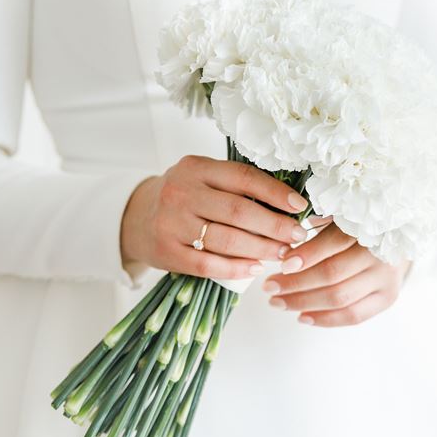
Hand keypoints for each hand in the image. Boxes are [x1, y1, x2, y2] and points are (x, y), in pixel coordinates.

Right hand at [120, 155, 308, 278]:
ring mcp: (172, 223)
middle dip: (274, 225)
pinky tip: (255, 268)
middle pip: (238, 211)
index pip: (244, 177)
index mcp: (196, 168)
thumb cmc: (182, 197)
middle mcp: (181, 192)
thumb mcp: (202, 178)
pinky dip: (236, 268)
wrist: (138, 217)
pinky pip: (208, 264)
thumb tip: (286, 204)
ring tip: (282, 253)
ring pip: (226, 239)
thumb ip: (234, 186)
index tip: (299, 206)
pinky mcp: (167, 251)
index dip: (275, 192)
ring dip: (261, 249)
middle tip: (297, 235)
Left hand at [262, 217, 410, 326]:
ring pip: (340, 297)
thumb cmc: (358, 226)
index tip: (281, 263)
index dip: (306, 255)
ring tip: (278, 302)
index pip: (333, 242)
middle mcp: (380, 253)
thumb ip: (316, 229)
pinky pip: (354, 315)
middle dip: (295, 283)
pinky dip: (326, 319)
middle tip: (269, 286)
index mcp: (367, 226)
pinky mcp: (388, 297)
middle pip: (332, 274)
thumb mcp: (339, 217)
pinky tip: (302, 316)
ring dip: (303, 302)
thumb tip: (284, 252)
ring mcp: (386, 277)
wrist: (398, 238)